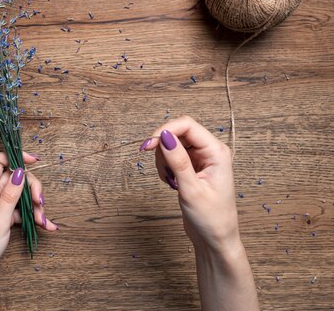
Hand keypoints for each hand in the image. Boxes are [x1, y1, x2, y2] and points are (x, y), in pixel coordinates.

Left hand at [0, 152, 57, 277]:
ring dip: (35, 205)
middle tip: (40, 203)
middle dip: (32, 188)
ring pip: (22, 194)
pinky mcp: (5, 216)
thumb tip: (19, 171)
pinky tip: (47, 226)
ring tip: (43, 221)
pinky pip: (22, 210)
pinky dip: (34, 216)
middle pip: (16, 177)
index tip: (34, 162)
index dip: (16, 157)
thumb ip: (10, 196)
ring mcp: (0, 205)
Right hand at [140, 116, 258, 310]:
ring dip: (163, 160)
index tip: (148, 145)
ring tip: (170, 181)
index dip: (165, 130)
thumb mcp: (191, 189)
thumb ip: (178, 161)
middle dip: (163, 148)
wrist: (215, 240)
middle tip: (161, 170)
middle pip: (178, 133)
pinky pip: (172, 156)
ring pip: (172, 144)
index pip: (187, 125)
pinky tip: (171, 183)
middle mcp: (210, 151)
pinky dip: (165, 167)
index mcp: (217, 152)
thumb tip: (164, 136)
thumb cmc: (211, 218)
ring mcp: (201, 159)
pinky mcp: (193, 167)